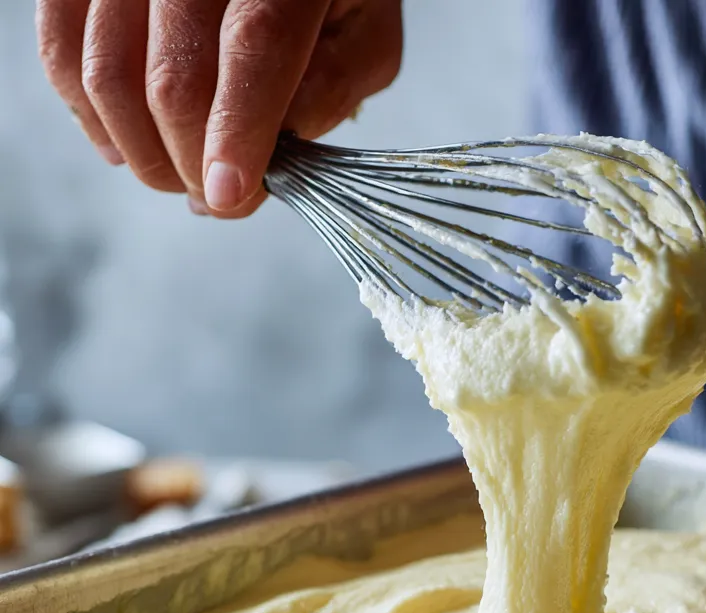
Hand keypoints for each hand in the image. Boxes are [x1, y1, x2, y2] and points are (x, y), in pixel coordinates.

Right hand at [37, 0, 401, 216]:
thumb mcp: (363, 37)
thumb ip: (332, 91)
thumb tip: (271, 158)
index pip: (255, 47)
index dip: (237, 133)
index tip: (228, 197)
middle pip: (173, 78)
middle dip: (191, 164)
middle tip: (217, 197)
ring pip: (106, 72)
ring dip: (142, 152)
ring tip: (180, 174)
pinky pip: (59, 50)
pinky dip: (91, 115)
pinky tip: (127, 143)